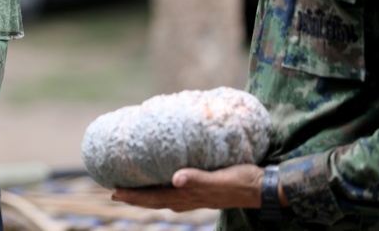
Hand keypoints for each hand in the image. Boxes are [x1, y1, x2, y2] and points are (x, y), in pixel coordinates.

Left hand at [111, 164, 266, 211]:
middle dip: (135, 197)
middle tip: (114, 192)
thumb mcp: (220, 179)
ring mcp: (197, 197)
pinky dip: (164, 189)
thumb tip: (176, 179)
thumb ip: (198, 179)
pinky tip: (165, 183)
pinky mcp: (205, 190)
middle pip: (155, 200)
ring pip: (165, 198)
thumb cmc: (243, 180)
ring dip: (147, 196)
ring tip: (132, 190)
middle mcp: (190, 199)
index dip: (134, 196)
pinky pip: (177, 192)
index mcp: (189, 196)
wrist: (265, 188)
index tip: (114, 192)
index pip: (155, 198)